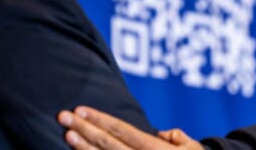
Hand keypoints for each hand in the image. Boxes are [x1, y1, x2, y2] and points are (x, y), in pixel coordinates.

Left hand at [58, 106, 203, 149]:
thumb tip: (163, 134)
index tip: (80, 109)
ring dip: (83, 148)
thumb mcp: (192, 149)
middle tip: (63, 116)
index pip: (121, 130)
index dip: (99, 119)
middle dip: (84, 129)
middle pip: (107, 143)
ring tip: (67, 134)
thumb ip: (176, 138)